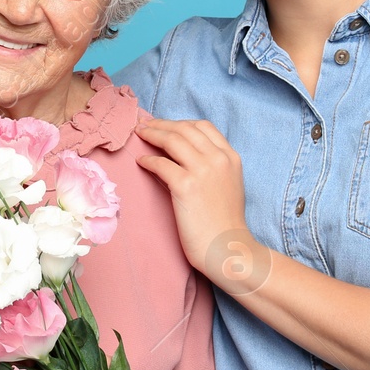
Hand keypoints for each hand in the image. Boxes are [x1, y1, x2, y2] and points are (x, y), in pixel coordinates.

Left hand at [134, 118, 248, 269]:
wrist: (228, 248)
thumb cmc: (224, 222)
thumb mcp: (226, 184)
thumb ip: (210, 166)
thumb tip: (179, 154)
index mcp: (230, 157)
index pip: (203, 126)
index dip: (180, 122)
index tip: (164, 124)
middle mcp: (218, 159)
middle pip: (185, 129)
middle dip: (161, 124)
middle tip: (144, 125)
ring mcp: (203, 171)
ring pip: (172, 140)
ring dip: (152, 134)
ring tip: (139, 135)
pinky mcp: (186, 186)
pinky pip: (161, 164)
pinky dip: (148, 160)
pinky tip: (141, 161)